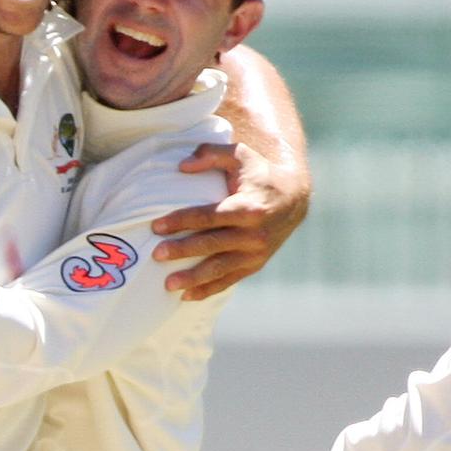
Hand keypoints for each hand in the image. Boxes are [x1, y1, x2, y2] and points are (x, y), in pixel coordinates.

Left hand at [152, 142, 309, 299]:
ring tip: (168, 283)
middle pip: (212, 244)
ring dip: (193, 278)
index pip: (209, 216)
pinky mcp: (255, 264)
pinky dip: (209, 289)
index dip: (181, 221)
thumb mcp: (239, 155)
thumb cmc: (259, 173)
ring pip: (220, 268)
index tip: (156, 226)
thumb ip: (210, 154)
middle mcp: (254, 233)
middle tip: (156, 254)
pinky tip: (187, 296)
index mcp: (248, 206)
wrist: (294, 199)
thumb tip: (182, 166)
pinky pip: (229, 279)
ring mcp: (256, 253)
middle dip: (182, 250)